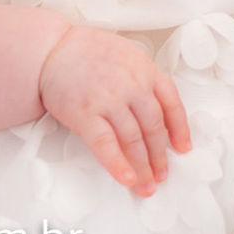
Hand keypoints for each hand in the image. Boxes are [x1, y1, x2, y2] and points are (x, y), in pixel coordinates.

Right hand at [38, 25, 190, 195]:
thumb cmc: (86, 51)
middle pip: (154, 127)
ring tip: (146, 184)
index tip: (182, 148)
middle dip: (159, 156)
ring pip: (133, 140)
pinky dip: (118, 165)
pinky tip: (126, 179)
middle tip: (161, 174)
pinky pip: (106, 145)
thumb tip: (157, 112)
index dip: (180, 130)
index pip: (172, 104)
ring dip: (142, 167)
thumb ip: (144, 78)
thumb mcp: (126, 54)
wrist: (52, 49)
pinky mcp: (85, 114)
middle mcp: (131, 85)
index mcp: (144, 69)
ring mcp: (108, 100)